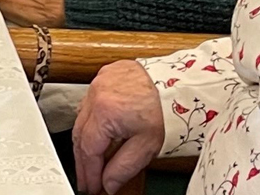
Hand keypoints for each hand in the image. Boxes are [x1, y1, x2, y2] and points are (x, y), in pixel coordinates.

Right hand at [73, 60, 165, 193]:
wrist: (180, 85)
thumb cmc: (167, 109)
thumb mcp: (147, 146)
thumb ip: (123, 167)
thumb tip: (108, 183)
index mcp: (104, 112)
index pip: (88, 149)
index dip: (89, 172)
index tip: (91, 185)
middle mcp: (96, 94)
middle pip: (80, 134)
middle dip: (83, 160)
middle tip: (87, 178)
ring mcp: (99, 82)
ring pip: (82, 116)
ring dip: (85, 139)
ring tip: (93, 159)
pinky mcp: (105, 75)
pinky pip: (90, 100)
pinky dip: (92, 118)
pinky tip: (98, 131)